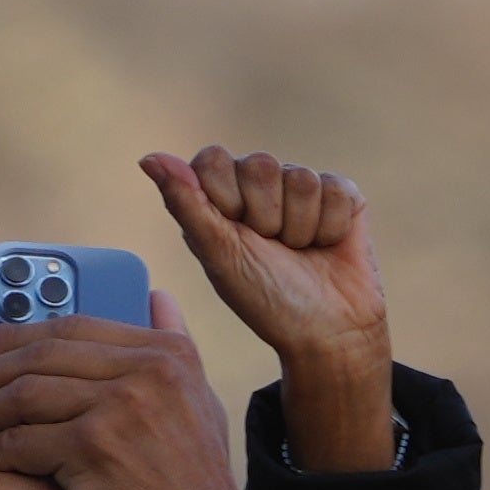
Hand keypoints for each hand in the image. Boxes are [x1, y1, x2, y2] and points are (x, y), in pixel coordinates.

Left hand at [145, 152, 398, 481]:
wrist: (326, 332)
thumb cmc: (265, 299)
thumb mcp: (219, 255)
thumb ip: (185, 203)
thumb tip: (148, 157)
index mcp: (219, 195)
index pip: (213, 159)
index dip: (226, 198)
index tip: (234, 237)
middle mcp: (258, 185)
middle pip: (261, 163)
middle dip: (267, 217)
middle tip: (271, 249)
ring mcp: (300, 186)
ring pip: (302, 178)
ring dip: (300, 228)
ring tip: (300, 252)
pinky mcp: (341, 195)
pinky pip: (336, 189)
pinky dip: (331, 227)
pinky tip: (326, 246)